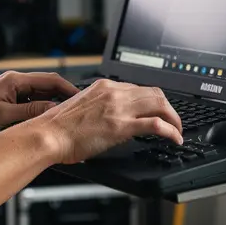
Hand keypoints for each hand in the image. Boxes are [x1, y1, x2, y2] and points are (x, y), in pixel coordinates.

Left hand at [0, 71, 78, 135]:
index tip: (81, 99)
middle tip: (77, 113)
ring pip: (40, 96)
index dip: (68, 88)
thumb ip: (29, 112)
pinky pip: (31, 102)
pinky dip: (39, 111)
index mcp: (16, 80)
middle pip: (48, 87)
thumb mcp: (3, 115)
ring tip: (64, 120)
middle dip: (63, 99)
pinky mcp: (10, 99)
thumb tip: (53, 111)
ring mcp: (13, 90)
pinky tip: (45, 122)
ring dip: (51, 106)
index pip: (50, 80)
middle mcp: (16, 82)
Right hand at [28, 78, 183, 164]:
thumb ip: (100, 107)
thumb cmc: (57, 127)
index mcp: (104, 86)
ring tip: (177, 130)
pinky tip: (175, 138)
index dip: (153, 101)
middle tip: (173, 121)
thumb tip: (111, 117)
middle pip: (155, 93)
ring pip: (160, 104)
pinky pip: (157, 124)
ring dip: (174, 118)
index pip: (138, 88)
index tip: (158, 111)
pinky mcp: (121, 126)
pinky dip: (171, 131)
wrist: (48, 134)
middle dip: (169, 107)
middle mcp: (114, 92)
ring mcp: (118, 108)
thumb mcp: (82, 108)